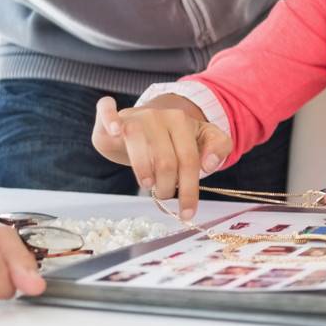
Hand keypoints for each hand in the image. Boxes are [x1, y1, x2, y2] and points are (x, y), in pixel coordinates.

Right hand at [91, 95, 230, 219]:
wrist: (144, 123)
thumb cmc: (173, 138)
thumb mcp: (202, 140)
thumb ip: (218, 147)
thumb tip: (209, 164)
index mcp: (182, 121)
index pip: (189, 160)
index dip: (189, 191)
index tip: (187, 214)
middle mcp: (158, 116)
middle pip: (166, 161)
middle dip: (167, 187)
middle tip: (164, 195)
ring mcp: (133, 116)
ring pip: (139, 148)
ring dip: (145, 174)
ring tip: (149, 185)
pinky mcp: (110, 119)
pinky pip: (106, 111)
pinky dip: (110, 120)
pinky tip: (117, 131)